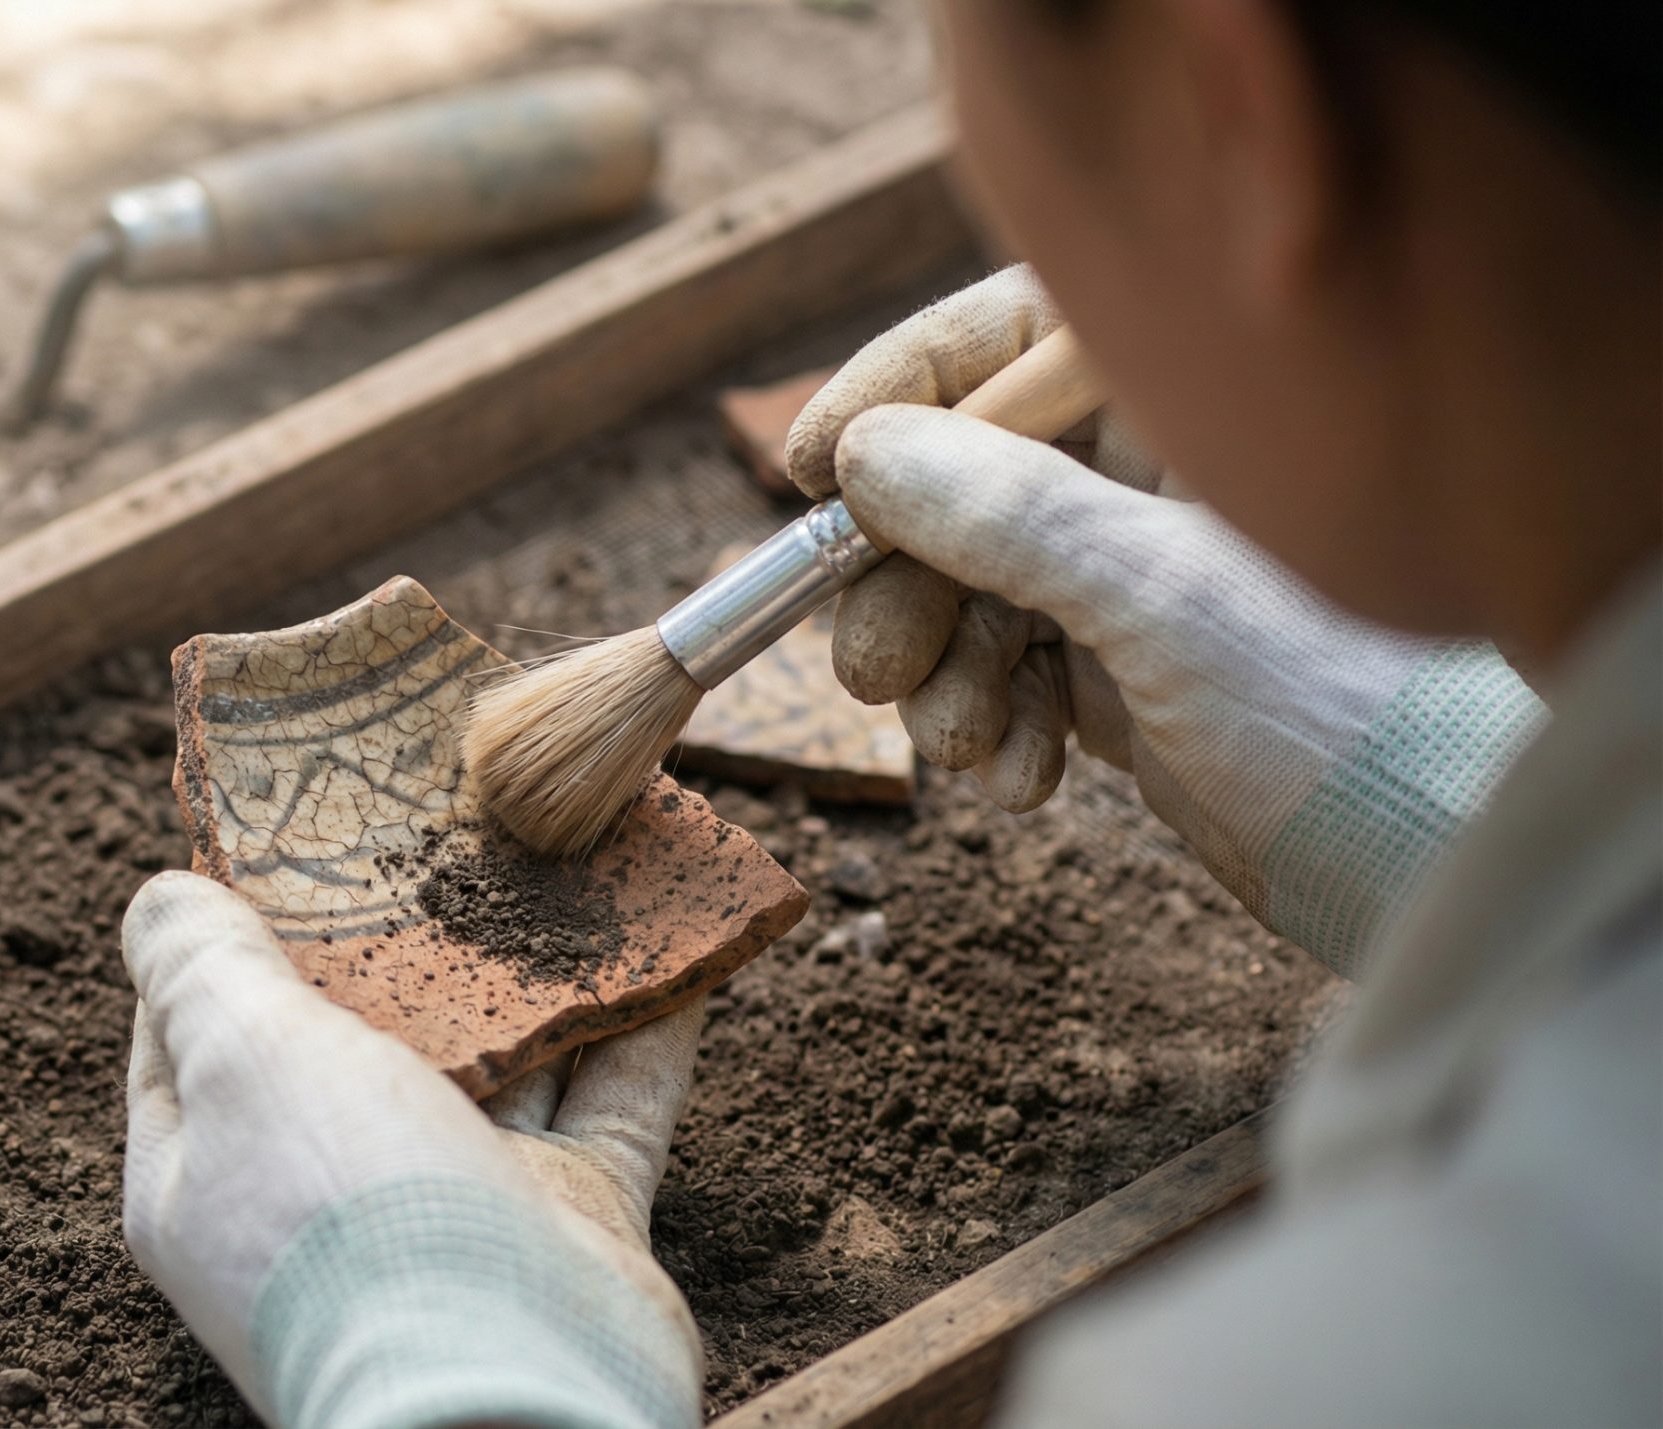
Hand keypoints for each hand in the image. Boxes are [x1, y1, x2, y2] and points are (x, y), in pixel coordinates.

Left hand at [121, 870, 705, 1427]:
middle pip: (357, 1030)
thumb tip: (158, 896)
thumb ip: (199, 970)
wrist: (507, 1390)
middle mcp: (327, 1187)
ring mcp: (455, 1206)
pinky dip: (644, 1021)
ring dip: (532, 959)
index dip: (230, 925)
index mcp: (210, 1166)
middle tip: (439, 809)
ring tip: (563, 843)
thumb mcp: (240, 1060)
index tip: (283, 830)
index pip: (193, 1026)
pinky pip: (611, 1099)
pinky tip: (673, 935)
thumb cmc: (348, 1213)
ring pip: (496, 1055)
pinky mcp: (570, 1219)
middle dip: (400, 928)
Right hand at [783, 273, 1541, 973]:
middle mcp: (1161, 474)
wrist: (1440, 866)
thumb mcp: (1162, 600)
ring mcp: (1141, 575)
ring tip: (972, 749)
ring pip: (971, 588)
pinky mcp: (1130, 671)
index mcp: (1198, 407)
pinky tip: (1029, 782)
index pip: (1008, 339)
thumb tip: (866, 456)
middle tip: (873, 670)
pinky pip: (1010, 671)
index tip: (808, 469)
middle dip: (905, 582)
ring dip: (946, 674)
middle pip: (961, 481)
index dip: (897, 391)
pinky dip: (997, 726)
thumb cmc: (1349, 712)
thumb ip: (1006, 515)